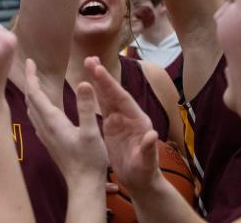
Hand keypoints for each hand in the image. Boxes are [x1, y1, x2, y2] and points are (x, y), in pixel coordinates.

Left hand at [25, 59, 107, 182]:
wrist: (83, 185)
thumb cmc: (89, 160)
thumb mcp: (91, 132)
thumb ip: (87, 107)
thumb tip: (83, 82)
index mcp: (52, 121)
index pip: (35, 94)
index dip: (32, 76)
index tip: (30, 61)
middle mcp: (45, 127)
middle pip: (31, 100)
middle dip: (30, 82)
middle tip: (32, 66)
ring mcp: (45, 136)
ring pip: (32, 110)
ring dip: (32, 94)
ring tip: (35, 82)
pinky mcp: (50, 142)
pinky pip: (37, 119)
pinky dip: (37, 106)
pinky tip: (43, 107)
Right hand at [85, 56, 160, 191]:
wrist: (141, 181)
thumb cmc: (145, 174)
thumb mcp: (146, 163)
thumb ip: (148, 149)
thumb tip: (152, 134)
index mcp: (138, 121)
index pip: (122, 99)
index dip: (110, 84)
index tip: (99, 70)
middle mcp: (129, 116)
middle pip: (114, 92)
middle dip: (102, 76)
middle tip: (89, 59)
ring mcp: (120, 120)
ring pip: (107, 96)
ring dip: (98, 81)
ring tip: (88, 63)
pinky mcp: (111, 126)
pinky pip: (102, 106)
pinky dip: (95, 94)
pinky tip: (88, 85)